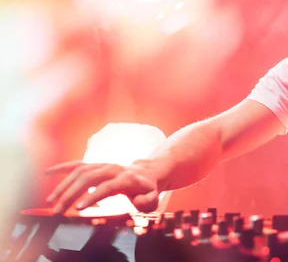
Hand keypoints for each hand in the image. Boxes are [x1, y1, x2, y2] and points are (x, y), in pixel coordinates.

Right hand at [45, 160, 160, 213]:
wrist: (146, 173)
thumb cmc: (147, 190)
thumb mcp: (153, 197)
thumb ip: (147, 201)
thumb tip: (136, 201)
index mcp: (126, 178)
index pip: (107, 186)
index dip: (93, 196)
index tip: (79, 209)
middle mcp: (112, 168)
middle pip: (89, 178)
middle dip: (71, 194)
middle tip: (58, 211)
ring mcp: (102, 165)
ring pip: (80, 172)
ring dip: (63, 186)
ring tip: (51, 202)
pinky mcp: (94, 165)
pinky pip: (76, 164)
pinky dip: (62, 167)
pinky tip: (47, 172)